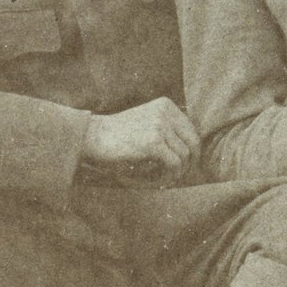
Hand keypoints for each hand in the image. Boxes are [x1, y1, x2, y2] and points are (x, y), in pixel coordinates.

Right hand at [82, 98, 198, 184]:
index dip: (192, 151)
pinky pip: (173, 164)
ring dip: (176, 172)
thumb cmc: (118, 135)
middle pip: (193, 142)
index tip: (185, 165)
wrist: (93, 136)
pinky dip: (168, 176)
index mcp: (166, 105)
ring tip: (164, 179)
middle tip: (181, 176)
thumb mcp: (147, 123)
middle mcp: (165, 112)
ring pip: (184, 156)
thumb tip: (193, 152)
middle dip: (190, 163)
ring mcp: (160, 126)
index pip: (191, 131)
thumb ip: (168, 130)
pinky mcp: (153, 142)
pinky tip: (158, 180)